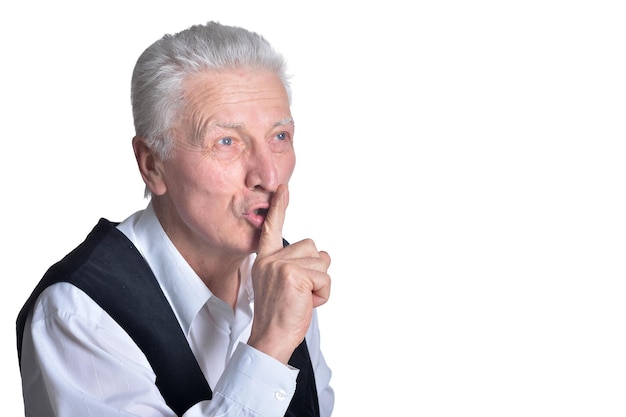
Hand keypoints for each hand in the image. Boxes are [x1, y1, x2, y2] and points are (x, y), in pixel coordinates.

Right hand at [248, 184, 330, 362]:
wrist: (272, 338)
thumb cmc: (280, 315)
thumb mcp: (282, 284)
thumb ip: (293, 265)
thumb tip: (323, 256)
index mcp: (266, 260)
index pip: (272, 228)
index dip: (279, 207)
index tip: (283, 189)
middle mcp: (270, 259)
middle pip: (312, 247)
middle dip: (315, 270)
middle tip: (299, 292)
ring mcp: (281, 265)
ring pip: (322, 262)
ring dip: (320, 283)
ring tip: (302, 299)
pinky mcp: (294, 275)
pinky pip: (325, 278)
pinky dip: (323, 294)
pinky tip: (307, 303)